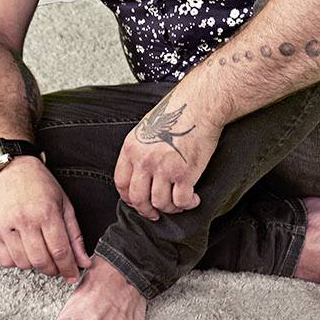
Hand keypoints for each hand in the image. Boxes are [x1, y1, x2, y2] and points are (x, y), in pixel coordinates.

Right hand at [0, 155, 89, 278]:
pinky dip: (16, 262)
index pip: (60, 251)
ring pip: (23, 263)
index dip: (68, 268)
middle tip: (57, 267)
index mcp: (46, 213)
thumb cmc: (40, 184)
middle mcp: (25, 220)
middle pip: (41, 261)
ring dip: (34, 265)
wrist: (11, 169)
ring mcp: (6, 226)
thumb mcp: (64, 205)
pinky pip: (4, 260)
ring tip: (39, 255)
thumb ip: (74, 236)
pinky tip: (23, 251)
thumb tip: (84, 261)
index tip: (72, 276)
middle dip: (53, 270)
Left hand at [114, 89, 222, 220]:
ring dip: (170, 208)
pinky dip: (187, 204)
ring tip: (178, 203)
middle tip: (155, 213)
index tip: (136, 203)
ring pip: (159, 203)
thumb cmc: (177, 113)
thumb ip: (141, 150)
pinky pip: (181, 201)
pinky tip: (193, 199)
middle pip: (137, 198)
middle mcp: (144, 161)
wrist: (199, 105)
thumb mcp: (146, 129)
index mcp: (131, 149)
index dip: (128, 198)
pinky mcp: (184, 174)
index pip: (121, 182)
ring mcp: (163, 169)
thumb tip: (143, 171)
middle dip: (146, 210)